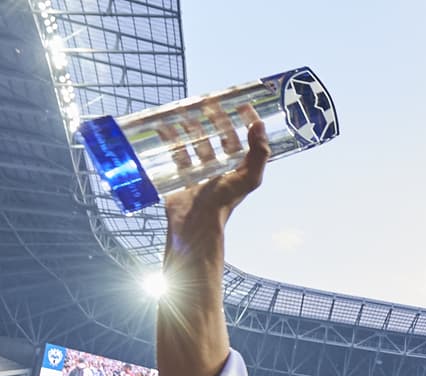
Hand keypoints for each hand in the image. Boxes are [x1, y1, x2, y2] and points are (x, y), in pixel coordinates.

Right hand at [161, 116, 268, 271]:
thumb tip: (260, 125)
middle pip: (219, 138)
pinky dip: (170, 139)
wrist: (194, 222)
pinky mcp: (181, 175)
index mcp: (239, 169)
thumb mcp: (248, 178)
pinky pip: (176, 152)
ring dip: (192, 127)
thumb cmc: (223, 202)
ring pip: (196, 142)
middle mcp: (221, 169)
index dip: (245, 123)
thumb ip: (259, 154)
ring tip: (186, 111)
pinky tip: (165, 127)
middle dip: (215, 120)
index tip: (241, 105)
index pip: (245, 140)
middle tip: (208, 103)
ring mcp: (200, 171)